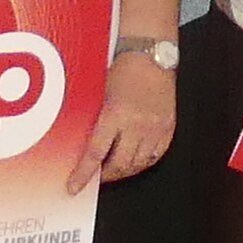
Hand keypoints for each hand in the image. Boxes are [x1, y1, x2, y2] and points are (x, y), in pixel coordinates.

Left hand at [71, 53, 176, 193]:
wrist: (152, 56)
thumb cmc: (123, 69)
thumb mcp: (101, 93)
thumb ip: (94, 119)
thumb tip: (81, 144)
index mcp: (115, 114)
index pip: (95, 153)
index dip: (84, 174)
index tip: (74, 187)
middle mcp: (136, 124)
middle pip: (119, 164)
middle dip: (106, 175)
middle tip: (97, 176)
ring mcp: (155, 128)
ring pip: (138, 164)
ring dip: (124, 171)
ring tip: (114, 169)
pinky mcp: (168, 127)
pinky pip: (155, 155)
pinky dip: (143, 162)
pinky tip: (134, 160)